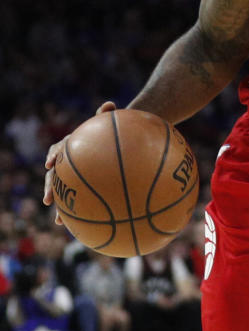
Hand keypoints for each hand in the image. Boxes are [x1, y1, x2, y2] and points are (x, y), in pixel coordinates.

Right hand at [44, 101, 116, 223]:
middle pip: (56, 175)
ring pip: (64, 191)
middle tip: (49, 199)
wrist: (118, 141)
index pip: (59, 149)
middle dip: (51, 187)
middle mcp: (69, 161)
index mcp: (72, 145)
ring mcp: (74, 174)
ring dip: (61, 205)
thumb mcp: (110, 122)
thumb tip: (109, 103)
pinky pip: (78, 200)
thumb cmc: (112, 131)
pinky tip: (79, 227)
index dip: (53, 155)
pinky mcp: (82, 185)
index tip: (50, 163)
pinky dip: (76, 212)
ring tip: (60, 219)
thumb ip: (107, 115)